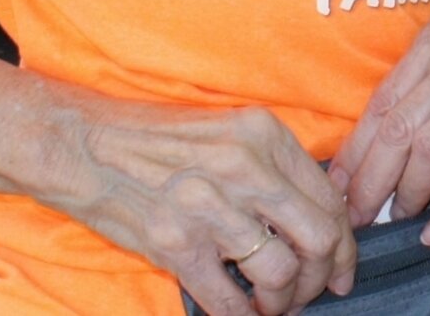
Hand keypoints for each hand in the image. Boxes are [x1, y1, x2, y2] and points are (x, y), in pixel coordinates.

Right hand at [43, 100, 357, 315]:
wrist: (83, 145)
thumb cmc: (156, 140)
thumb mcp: (229, 132)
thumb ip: (274, 167)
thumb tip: (316, 215)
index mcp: (265, 136)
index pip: (329, 199)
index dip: (345, 244)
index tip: (342, 268)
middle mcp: (246, 169)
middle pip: (319, 238)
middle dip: (324, 277)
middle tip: (314, 293)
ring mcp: (211, 208)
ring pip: (280, 273)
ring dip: (284, 302)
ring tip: (272, 306)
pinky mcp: (177, 245)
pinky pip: (229, 301)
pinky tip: (241, 315)